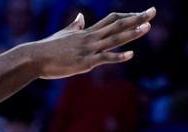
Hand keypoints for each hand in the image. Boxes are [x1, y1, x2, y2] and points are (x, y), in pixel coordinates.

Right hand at [26, 8, 155, 79]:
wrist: (34, 58)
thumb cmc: (46, 48)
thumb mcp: (63, 35)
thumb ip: (74, 26)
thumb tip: (80, 17)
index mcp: (87, 32)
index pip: (111, 20)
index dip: (127, 15)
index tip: (140, 14)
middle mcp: (90, 38)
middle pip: (118, 25)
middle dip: (137, 18)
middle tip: (153, 12)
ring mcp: (88, 50)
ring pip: (114, 39)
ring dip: (132, 33)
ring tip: (147, 27)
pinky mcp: (84, 62)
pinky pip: (105, 58)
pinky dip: (118, 56)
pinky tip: (131, 54)